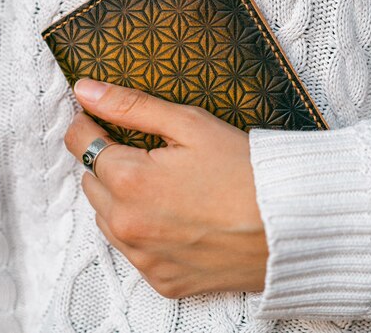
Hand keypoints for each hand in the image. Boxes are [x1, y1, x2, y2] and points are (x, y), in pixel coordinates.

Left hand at [64, 79, 267, 297]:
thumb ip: (132, 105)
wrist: (290, 225)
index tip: (98, 121)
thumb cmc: (245, 171)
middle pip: (91, 182)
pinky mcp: (162, 280)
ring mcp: (143, 258)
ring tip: (164, 190)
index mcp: (129, 180)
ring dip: (121, 200)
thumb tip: (84, 90)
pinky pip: (134, 252)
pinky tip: (176, 221)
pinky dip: (144, 234)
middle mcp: (127, 225)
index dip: (89, 125)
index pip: (81, 143)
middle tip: (148, 156)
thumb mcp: (191, 124)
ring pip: (107, 218)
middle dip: (108, 163)